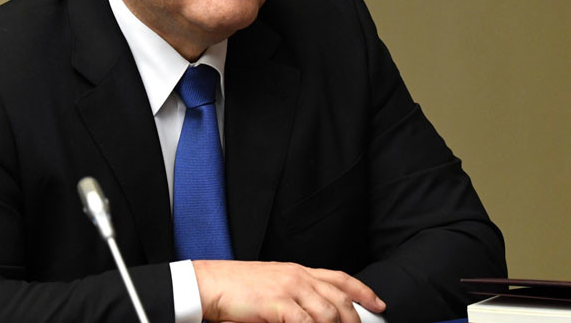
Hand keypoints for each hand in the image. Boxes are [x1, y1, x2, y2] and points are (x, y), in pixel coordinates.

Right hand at [193, 260, 385, 322]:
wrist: (209, 283)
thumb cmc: (235, 286)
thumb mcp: (272, 284)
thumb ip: (294, 295)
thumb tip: (314, 315)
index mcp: (297, 270)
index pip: (339, 278)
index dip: (363, 291)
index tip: (379, 305)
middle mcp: (298, 276)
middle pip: (339, 299)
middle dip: (354, 320)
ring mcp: (289, 288)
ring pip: (328, 313)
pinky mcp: (278, 303)